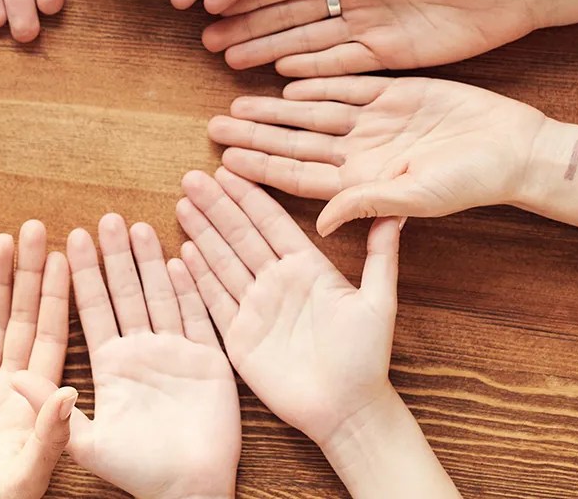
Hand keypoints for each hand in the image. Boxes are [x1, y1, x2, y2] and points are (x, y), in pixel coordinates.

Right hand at [0, 221, 74, 498]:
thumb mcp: (27, 477)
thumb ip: (50, 435)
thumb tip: (71, 392)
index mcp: (36, 405)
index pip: (50, 337)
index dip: (57, 296)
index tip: (65, 254)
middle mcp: (10, 391)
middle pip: (21, 320)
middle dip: (26, 274)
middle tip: (32, 227)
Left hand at [65, 215, 239, 498]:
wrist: (190, 491)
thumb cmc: (137, 474)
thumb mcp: (85, 445)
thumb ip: (48, 412)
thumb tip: (12, 378)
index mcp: (110, 368)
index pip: (92, 310)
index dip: (81, 276)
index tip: (66, 239)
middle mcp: (141, 353)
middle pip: (124, 294)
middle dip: (114, 257)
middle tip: (104, 217)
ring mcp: (176, 354)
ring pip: (160, 297)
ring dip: (149, 263)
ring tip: (138, 226)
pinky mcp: (209, 362)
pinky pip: (199, 317)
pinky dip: (190, 289)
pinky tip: (181, 259)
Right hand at [175, 167, 402, 445]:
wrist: (346, 409)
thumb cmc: (367, 358)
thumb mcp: (378, 301)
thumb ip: (381, 256)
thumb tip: (396, 211)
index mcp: (308, 268)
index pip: (272, 223)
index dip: (249, 196)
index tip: (229, 169)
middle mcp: (277, 282)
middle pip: (241, 235)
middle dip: (216, 205)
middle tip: (192, 177)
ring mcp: (256, 307)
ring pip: (222, 261)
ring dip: (202, 232)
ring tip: (183, 204)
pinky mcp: (239, 336)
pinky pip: (214, 300)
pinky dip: (198, 277)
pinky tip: (182, 253)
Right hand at [202, 0, 533, 74]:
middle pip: (287, 10)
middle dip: (246, 21)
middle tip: (205, 34)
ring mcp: (367, 24)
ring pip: (305, 39)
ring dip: (266, 48)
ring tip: (226, 57)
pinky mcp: (388, 53)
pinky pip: (340, 64)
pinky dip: (309, 70)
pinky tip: (276, 75)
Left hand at [206, 75, 546, 234]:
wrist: (514, 147)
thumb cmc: (470, 182)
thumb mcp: (416, 197)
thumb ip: (366, 204)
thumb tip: (319, 224)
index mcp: (360, 181)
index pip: (297, 175)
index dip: (260, 168)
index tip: (223, 162)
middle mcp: (361, 152)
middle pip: (294, 142)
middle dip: (254, 135)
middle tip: (212, 126)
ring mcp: (375, 122)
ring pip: (312, 112)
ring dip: (275, 108)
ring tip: (236, 102)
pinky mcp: (394, 93)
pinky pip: (345, 84)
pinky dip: (315, 80)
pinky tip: (284, 79)